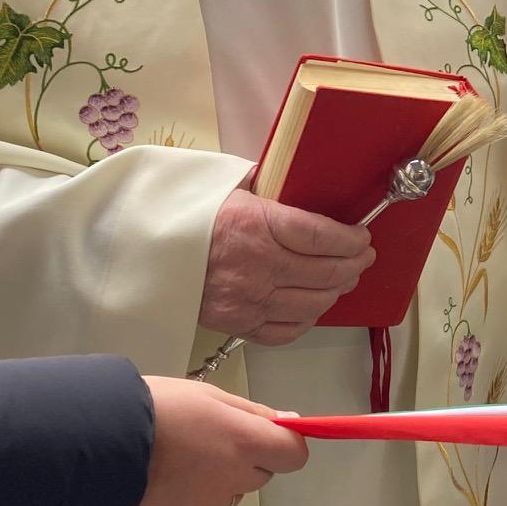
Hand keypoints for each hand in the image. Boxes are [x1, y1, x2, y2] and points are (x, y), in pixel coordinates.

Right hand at [134, 376, 308, 505]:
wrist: (100, 442)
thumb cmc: (158, 407)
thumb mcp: (209, 396)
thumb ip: (253, 414)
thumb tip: (291, 423)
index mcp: (245, 442)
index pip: (293, 455)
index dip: (284, 445)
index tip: (265, 434)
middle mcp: (233, 478)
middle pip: (260, 475)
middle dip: (246, 460)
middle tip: (209, 439)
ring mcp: (206, 505)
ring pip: (228, 494)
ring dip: (218, 480)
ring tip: (180, 458)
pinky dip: (187, 495)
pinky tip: (161, 476)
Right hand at [198, 189, 376, 345]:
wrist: (144, 249)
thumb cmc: (189, 214)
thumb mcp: (230, 185)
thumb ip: (269, 184)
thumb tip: (301, 175)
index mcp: (257, 224)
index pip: (322, 236)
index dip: (351, 240)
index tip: (363, 237)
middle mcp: (258, 265)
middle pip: (325, 272)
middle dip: (353, 265)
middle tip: (363, 257)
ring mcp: (248, 299)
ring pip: (312, 303)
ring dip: (336, 291)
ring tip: (344, 280)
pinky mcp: (236, 324)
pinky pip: (285, 330)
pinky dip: (307, 319)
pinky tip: (314, 306)